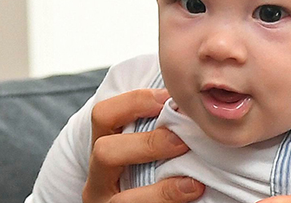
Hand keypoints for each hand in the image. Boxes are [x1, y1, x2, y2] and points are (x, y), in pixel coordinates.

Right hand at [83, 88, 203, 202]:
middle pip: (104, 151)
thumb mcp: (144, 153)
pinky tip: (191, 196)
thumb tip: (186, 107)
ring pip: (122, 201)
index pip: (102, 115)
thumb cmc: (153, 179)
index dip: (134, 102)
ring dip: (161, 191)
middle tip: (181, 142)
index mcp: (102, 151)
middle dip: (146, 144)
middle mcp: (98, 179)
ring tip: (192, 183)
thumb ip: (155, 133)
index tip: (168, 99)